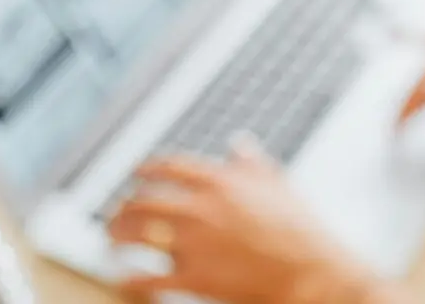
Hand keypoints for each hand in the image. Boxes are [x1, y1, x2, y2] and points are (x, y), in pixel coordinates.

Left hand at [107, 136, 397, 303]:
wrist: (312, 271)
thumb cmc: (300, 228)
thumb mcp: (277, 183)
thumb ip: (251, 162)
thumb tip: (239, 144)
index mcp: (219, 182)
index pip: (167, 167)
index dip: (144, 169)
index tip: (135, 174)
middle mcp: (200, 209)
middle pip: (143, 201)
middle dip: (123, 206)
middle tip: (117, 211)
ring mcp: (195, 245)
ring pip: (138, 235)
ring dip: (118, 235)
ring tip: (112, 239)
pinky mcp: (195, 280)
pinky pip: (150, 279)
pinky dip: (130, 279)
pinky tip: (122, 277)